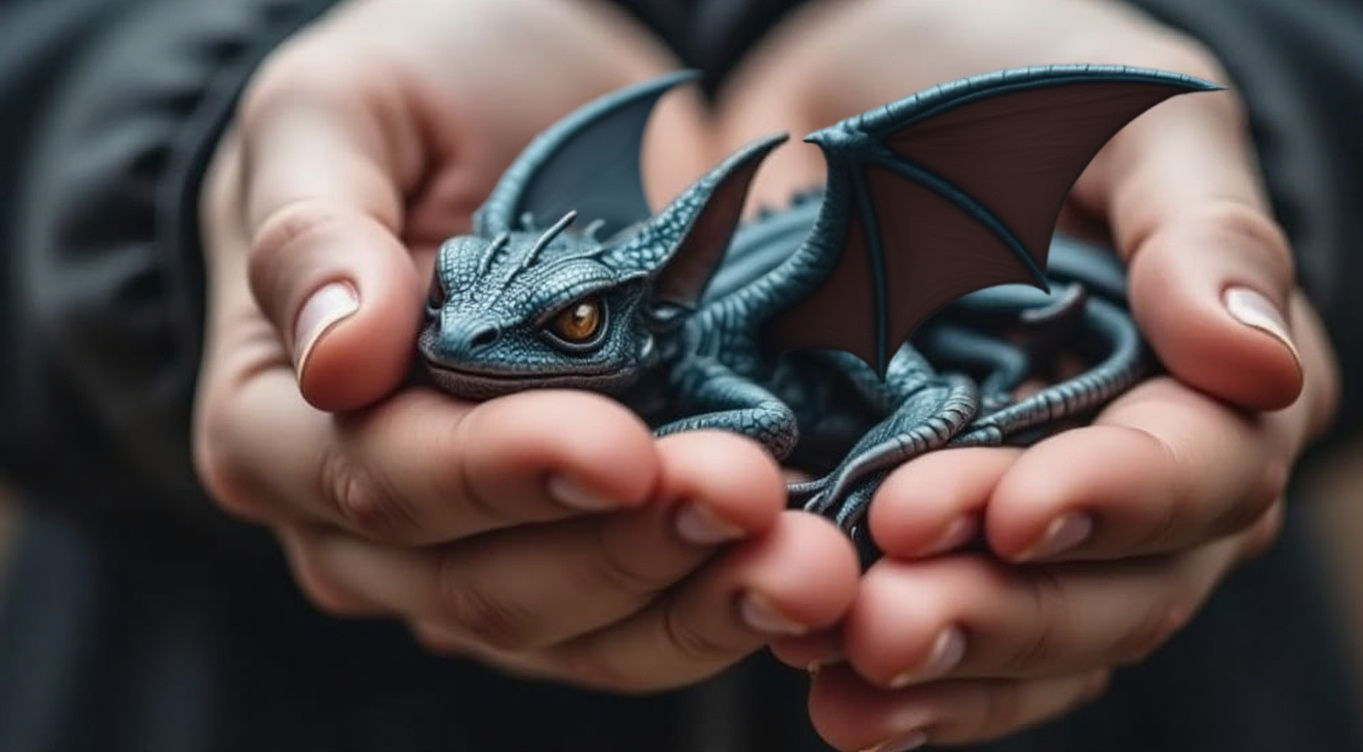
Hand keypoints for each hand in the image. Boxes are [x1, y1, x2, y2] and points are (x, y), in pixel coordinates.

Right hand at [192, 0, 857, 691]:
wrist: (519, 102)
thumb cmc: (411, 92)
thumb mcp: (338, 110)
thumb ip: (312, 230)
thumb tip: (339, 359)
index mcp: (278, 423)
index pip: (378, 479)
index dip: (500, 473)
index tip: (620, 448)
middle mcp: (361, 521)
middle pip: (483, 582)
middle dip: (624, 549)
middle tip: (748, 493)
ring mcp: (471, 553)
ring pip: (574, 632)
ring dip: (695, 603)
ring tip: (806, 560)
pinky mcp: (573, 555)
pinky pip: (639, 623)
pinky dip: (720, 604)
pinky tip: (798, 571)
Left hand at [713, 0, 1337, 746]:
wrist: (865, 98)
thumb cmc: (1020, 83)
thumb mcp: (1125, 118)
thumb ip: (1199, 230)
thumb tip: (1257, 359)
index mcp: (1212, 380)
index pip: (1199, 469)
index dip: (1113, 501)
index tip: (1010, 509)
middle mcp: (1140, 476)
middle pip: (1117, 588)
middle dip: (1011, 611)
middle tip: (897, 622)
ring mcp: (1035, 516)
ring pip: (1033, 635)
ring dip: (948, 669)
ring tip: (848, 672)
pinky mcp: (935, 535)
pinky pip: (952, 637)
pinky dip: (901, 683)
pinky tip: (830, 699)